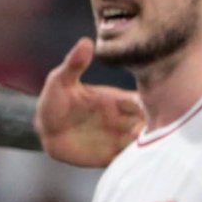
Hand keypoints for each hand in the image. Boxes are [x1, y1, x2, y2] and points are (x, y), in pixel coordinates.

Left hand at [36, 39, 143, 168]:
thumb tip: (86, 42)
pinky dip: (136, 159)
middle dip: (156, 126)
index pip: (146, 101)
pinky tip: (135, 158)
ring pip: (145, 142)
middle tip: (149, 128)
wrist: (44, 130)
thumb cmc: (53, 101)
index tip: (155, 108)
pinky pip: (129, 158)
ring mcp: (119, 138)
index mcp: (119, 101)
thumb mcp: (61, 80)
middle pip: (151, 123)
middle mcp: (125, 119)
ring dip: (147, 144)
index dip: (154, 104)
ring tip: (140, 144)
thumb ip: (74, 64)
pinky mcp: (111, 156)